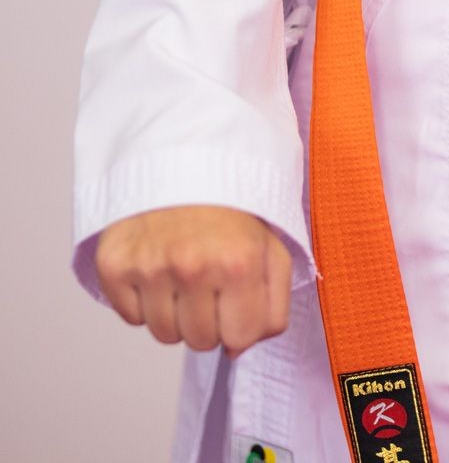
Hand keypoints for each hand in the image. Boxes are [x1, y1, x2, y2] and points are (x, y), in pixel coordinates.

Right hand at [95, 205, 292, 358]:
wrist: (186, 160)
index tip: (239, 297)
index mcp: (239, 262)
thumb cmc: (234, 207)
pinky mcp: (115, 265)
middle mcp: (193, 267)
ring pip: (165, 335)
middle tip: (211, 280)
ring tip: (185, 272)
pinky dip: (145, 301)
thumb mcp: (272, 246)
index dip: (241, 323)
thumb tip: (237, 349)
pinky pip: (131, 317)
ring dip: (177, 312)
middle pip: (200, 342)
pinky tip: (159, 266)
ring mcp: (150, 267)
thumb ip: (273, 305)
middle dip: (210, 318)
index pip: (239, 339)